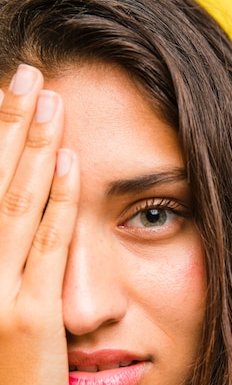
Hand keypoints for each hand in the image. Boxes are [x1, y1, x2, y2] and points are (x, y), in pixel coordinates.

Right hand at [0, 65, 78, 384]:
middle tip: (27, 68)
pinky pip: (46, 245)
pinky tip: (71, 161)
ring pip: (13, 202)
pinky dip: (58, 200)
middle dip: (6, 122)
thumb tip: (16, 217)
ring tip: (48, 94)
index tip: (0, 93)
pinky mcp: (26, 316)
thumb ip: (2, 266)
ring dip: (32, 145)